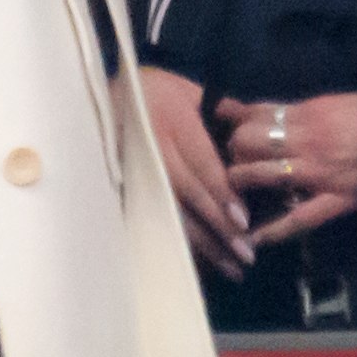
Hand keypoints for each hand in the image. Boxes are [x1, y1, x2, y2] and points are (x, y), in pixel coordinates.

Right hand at [138, 65, 251, 277]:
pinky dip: (176, 240)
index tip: (243, 222)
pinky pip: (152, 216)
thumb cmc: (151, 89)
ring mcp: (134, 169)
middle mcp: (152, 148)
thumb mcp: (187, 89)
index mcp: (170, 120)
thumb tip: (256, 135)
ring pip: (171, 211)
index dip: (221, 194)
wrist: (100, 91)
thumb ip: (221, 111)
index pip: (201, 164)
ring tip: (230, 267)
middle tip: (246, 255)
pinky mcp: (124, 184)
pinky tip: (196, 261)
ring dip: (201, 243)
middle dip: (217, 227)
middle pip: (188, 194)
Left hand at [216, 90, 356, 246]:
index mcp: (305, 114)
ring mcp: (317, 175)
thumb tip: (266, 111)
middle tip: (228, 157)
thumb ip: (297, 110)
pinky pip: (299, 219)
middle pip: (248, 142)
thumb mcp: (331, 103)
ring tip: (231, 188)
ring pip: (263, 174)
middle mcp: (304, 143)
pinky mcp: (334, 201)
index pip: (253, 114)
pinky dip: (275, 231)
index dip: (233, 121)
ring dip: (240, 180)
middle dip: (232, 148)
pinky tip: (254, 239)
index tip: (225, 128)